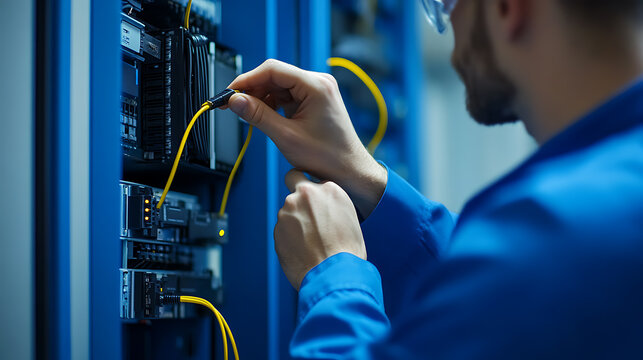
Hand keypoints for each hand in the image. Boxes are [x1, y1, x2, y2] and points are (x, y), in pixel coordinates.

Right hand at [227, 59, 386, 217]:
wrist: (350, 171)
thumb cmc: (328, 157)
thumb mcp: (287, 137)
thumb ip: (258, 116)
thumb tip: (235, 101)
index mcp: (316, 86)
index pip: (272, 70)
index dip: (247, 80)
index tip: (229, 93)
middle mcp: (318, 83)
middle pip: (274, 76)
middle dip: (252, 90)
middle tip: (232, 106)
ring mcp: (317, 91)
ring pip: (278, 86)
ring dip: (261, 99)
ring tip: (248, 116)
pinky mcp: (313, 101)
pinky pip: (286, 96)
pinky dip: (272, 105)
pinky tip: (263, 117)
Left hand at [274, 169, 366, 290]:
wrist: (334, 275)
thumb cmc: (348, 251)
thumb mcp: (348, 217)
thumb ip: (329, 205)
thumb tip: (319, 206)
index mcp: (328, 189)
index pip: (311, 179)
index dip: (314, 194)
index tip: (317, 206)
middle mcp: (305, 194)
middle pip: (293, 184)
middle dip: (298, 198)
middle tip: (308, 218)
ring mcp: (287, 211)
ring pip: (287, 211)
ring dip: (294, 222)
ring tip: (311, 244)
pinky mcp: (276, 230)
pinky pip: (282, 230)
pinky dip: (289, 239)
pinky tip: (303, 252)